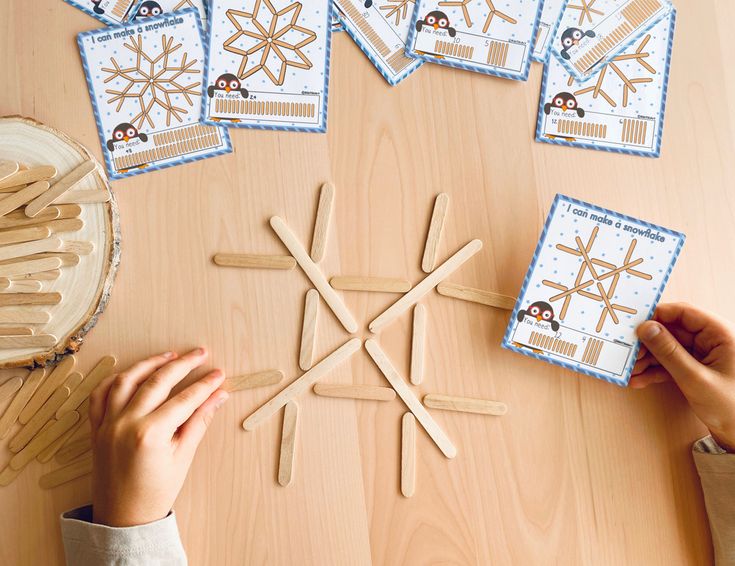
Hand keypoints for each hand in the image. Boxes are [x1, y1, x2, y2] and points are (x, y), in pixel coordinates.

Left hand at [89, 348, 228, 526]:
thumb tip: (218, 397)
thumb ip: (199, 421)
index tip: (219, 374)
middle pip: (157, 382)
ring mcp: (107, 424)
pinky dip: (116, 379)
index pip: (185, 399)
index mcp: (150, 434)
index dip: (204, 385)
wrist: (123, 518)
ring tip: (169, 356)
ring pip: (126, 380)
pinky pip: (100, 395)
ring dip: (148, 364)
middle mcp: (125, 424)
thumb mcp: (183, 457)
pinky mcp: (96, 428)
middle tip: (199, 354)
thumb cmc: (155, 492)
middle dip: (182, 364)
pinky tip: (132, 373)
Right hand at [631, 303, 734, 450]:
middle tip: (628, 351)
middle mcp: (712, 341)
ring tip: (629, 369)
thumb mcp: (695, 379)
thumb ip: (669, 352)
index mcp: (720, 334)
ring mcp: (703, 356)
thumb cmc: (732, 407)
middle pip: (672, 330)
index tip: (634, 323)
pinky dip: (655, 371)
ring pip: (668, 348)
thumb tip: (646, 329)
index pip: (684, 313)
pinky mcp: (696, 369)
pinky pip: (670, 363)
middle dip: (648, 342)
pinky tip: (639, 379)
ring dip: (647, 358)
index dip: (658, 315)